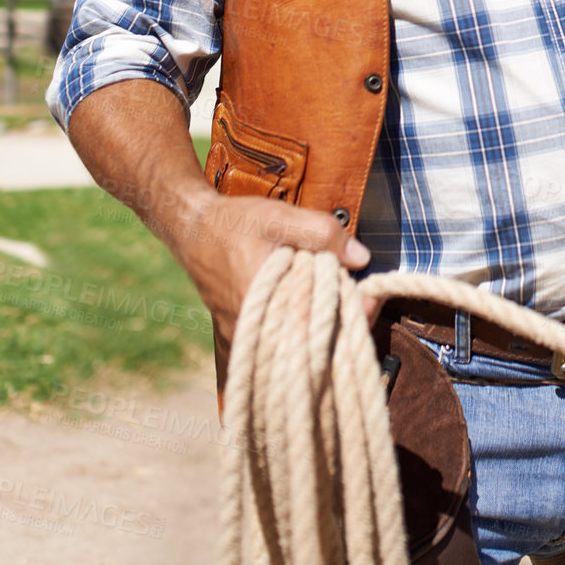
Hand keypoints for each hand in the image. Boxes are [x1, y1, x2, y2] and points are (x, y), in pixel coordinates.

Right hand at [175, 190, 376, 345]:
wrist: (192, 229)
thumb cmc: (235, 222)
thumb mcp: (280, 216)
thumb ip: (322, 233)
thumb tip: (362, 258)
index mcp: (262, 303)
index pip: (318, 325)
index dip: (353, 313)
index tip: (372, 297)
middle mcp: (252, 331)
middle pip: (311, 345)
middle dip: (344, 325)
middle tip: (367, 299)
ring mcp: (245, 339)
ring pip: (296, 348)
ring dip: (324, 331)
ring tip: (344, 304)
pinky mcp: (242, 337)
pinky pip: (279, 345)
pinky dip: (301, 333)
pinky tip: (317, 312)